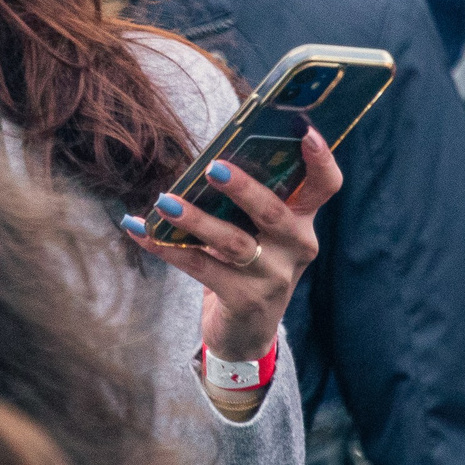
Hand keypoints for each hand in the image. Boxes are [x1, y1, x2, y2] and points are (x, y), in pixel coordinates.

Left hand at [121, 130, 334, 363]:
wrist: (246, 332)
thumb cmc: (248, 264)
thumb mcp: (257, 231)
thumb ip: (245, 200)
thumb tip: (207, 160)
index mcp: (302, 221)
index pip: (325, 186)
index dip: (321, 160)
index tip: (306, 132)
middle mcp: (296, 247)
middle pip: (274, 213)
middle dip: (244, 188)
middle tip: (212, 168)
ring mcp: (273, 277)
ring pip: (234, 243)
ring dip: (196, 219)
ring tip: (165, 202)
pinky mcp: (244, 300)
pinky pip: (201, 268)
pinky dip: (166, 248)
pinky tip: (139, 230)